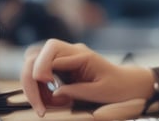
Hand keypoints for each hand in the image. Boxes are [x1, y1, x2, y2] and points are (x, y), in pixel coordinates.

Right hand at [21, 38, 150, 117]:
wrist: (128, 85)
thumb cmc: (117, 87)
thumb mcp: (100, 92)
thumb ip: (77, 90)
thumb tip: (53, 92)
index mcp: (81, 54)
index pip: (51, 50)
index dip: (41, 68)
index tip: (45, 86)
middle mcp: (70, 53)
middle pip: (36, 56)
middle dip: (31, 81)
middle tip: (39, 107)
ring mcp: (64, 60)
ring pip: (34, 67)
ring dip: (34, 89)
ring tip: (47, 108)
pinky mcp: (61, 70)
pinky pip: (41, 77)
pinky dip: (41, 92)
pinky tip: (53, 103)